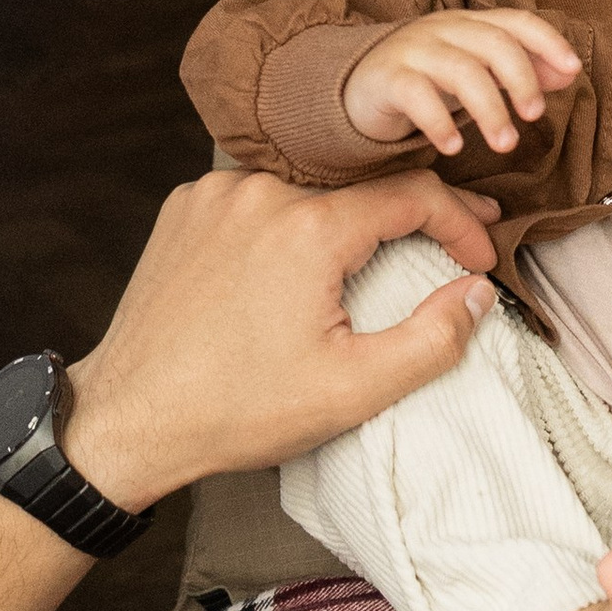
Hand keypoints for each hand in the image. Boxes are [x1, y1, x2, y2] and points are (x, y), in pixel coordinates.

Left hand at [60, 167, 499, 504]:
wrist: (131, 418)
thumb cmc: (237, 410)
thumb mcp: (354, 389)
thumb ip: (433, 338)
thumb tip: (478, 293)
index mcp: (309, 227)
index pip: (414, 195)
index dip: (462, 222)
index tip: (480, 259)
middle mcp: (260, 192)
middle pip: (359, 192)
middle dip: (406, 224)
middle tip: (441, 253)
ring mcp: (215, 195)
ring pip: (307, 193)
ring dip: (340, 226)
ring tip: (360, 272)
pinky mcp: (185, 207)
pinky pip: (257, 201)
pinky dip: (285, 226)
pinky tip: (289, 271)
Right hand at [342, 7, 581, 155]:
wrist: (361, 87)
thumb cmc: (430, 80)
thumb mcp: (478, 73)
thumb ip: (522, 71)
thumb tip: (569, 73)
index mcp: (471, 24)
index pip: (517, 21)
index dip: (548, 42)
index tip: (573, 71)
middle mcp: (444, 29)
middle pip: (493, 43)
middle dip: (521, 80)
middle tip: (535, 118)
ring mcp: (413, 50)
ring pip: (460, 69)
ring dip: (489, 109)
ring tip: (505, 145)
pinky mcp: (387, 78)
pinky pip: (416, 95)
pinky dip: (439, 123)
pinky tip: (454, 148)